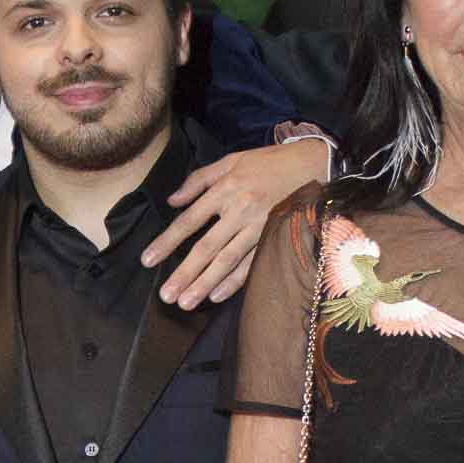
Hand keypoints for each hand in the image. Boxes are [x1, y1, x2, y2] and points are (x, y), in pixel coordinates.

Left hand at [149, 142, 324, 308]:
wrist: (315, 163)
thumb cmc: (270, 162)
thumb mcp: (232, 160)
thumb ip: (199, 179)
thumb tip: (172, 201)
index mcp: (226, 189)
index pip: (189, 221)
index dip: (167, 242)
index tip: (148, 260)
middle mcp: (240, 210)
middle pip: (207, 247)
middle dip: (185, 273)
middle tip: (166, 295)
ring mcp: (259, 227)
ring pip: (228, 260)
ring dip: (206, 283)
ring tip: (186, 303)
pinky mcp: (276, 237)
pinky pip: (252, 263)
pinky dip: (236, 281)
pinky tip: (217, 296)